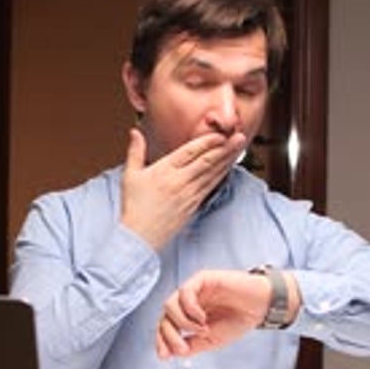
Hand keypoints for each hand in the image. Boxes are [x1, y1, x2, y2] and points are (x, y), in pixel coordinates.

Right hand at [120, 127, 246, 249]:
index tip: (220, 133)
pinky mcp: (194, 205)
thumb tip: (134, 132)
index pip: (190, 151)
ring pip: (212, 173)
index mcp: (164, 171)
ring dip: (227, 159)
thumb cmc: (134, 207)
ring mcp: (189, 194)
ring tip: (239, 147)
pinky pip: (210, 186)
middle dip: (225, 148)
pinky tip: (228, 167)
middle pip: (206, 161)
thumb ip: (135, 151)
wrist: (140, 236)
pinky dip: (221, 175)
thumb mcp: (130, 175)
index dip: (207, 141)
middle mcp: (179, 181)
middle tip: (239, 136)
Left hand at [156, 269, 273, 358]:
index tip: (164, 356)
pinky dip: (190, 308)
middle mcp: (188, 302)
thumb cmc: (238, 321)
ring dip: (182, 322)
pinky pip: (185, 292)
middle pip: (164, 316)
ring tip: (202, 330)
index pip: (166, 326)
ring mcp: (194, 290)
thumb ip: (192, 345)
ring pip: (170, 305)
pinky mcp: (203, 279)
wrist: (260, 307)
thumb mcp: (211, 340)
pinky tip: (202, 318)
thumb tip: (173, 353)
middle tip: (183, 348)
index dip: (161, 340)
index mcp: (188, 315)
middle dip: (169, 335)